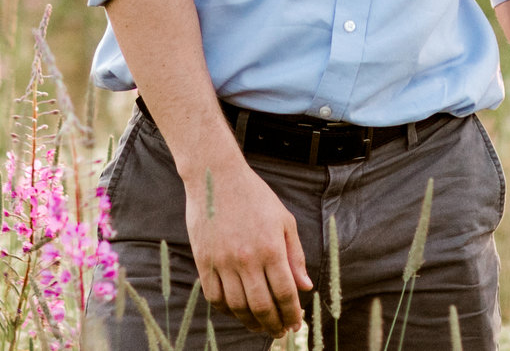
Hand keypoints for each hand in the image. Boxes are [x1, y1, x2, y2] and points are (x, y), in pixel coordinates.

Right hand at [181, 156, 310, 337]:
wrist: (216, 176)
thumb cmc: (255, 196)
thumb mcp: (284, 220)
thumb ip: (296, 256)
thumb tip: (305, 287)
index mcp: (271, 248)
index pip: (285, 293)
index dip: (292, 314)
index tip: (295, 325)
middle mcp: (247, 259)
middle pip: (262, 306)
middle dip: (274, 325)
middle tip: (279, 332)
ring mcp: (223, 262)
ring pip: (238, 307)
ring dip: (251, 323)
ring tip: (260, 326)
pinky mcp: (203, 261)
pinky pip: (215, 297)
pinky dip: (227, 311)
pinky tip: (237, 312)